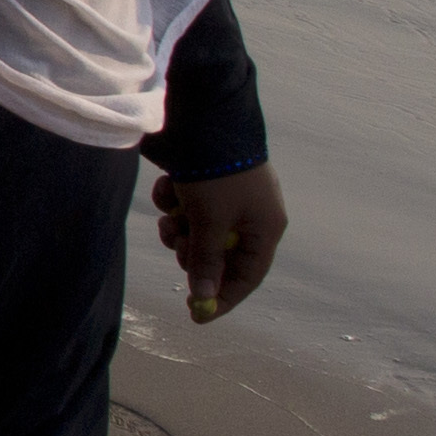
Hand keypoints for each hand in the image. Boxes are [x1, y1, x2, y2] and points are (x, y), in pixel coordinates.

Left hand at [155, 164, 286, 320]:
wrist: (203, 119)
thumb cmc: (215, 175)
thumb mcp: (210, 222)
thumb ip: (206, 261)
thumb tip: (203, 297)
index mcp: (265, 228)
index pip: (248, 276)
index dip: (224, 297)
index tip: (197, 316)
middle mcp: (250, 216)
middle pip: (218, 257)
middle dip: (193, 254)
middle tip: (179, 242)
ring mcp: (227, 199)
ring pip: (196, 233)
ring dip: (178, 228)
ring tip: (173, 212)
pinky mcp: (203, 184)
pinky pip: (184, 209)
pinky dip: (172, 203)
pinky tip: (169, 187)